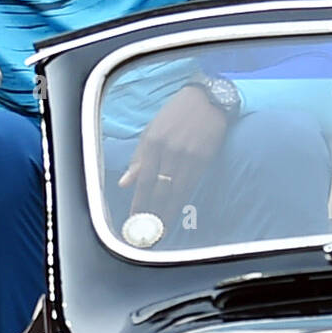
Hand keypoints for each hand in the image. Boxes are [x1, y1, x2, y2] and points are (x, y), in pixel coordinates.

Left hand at [119, 85, 231, 230]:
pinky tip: (176, 211)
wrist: (207, 100)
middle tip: (147, 233)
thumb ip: (139, 157)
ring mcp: (188, 155)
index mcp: (153, 142)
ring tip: (160, 231)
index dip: (138, 202)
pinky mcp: (204, 159)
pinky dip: (182, 200)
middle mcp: (169, 151)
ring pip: (175, 191)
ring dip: (167, 213)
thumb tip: (124, 183)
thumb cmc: (175, 114)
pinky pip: (190, 185)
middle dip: (152, 213)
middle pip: (159, 189)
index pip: (143, 180)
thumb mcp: (151, 131)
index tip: (133, 219)